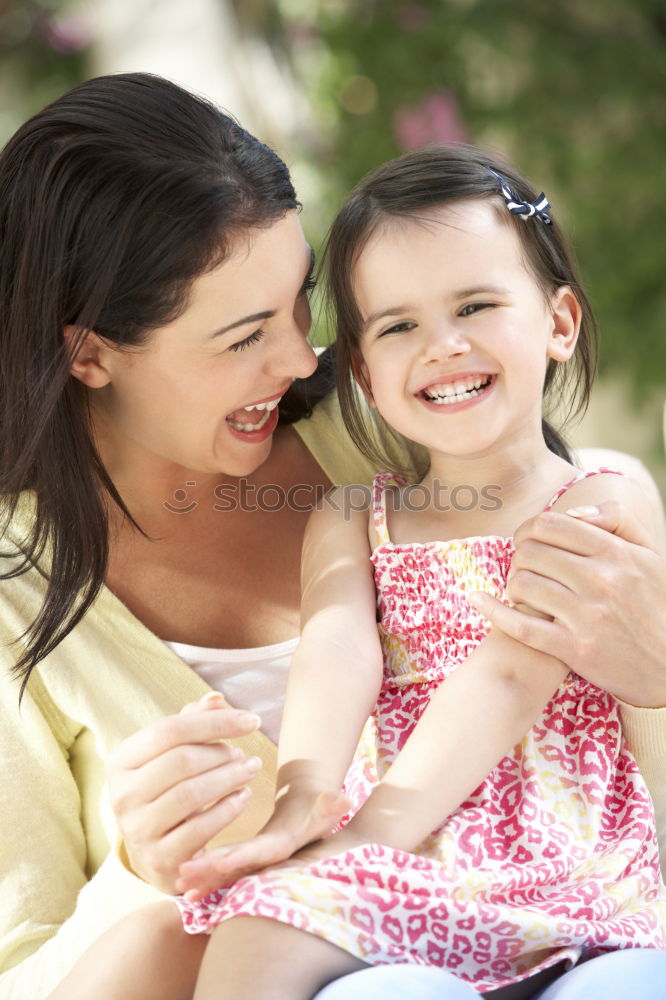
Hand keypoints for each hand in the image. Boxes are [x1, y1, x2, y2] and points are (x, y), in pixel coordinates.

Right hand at [106, 694, 262, 892]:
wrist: (157, 854)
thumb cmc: (168, 791)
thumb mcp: (173, 756)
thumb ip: (194, 724)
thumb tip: (216, 698)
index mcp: (120, 761)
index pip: (169, 730)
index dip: (215, 721)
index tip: (252, 720)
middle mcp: (121, 795)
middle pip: (181, 760)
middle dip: (222, 752)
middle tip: (245, 754)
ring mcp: (137, 830)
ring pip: (191, 793)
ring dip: (230, 777)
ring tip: (250, 769)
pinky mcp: (158, 859)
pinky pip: (200, 829)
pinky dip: (228, 809)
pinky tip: (244, 797)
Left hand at [176, 782, 350, 899]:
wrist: (314, 818)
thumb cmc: (319, 808)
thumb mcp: (325, 806)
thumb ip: (331, 804)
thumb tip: (344, 799)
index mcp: (283, 845)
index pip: (259, 852)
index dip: (238, 856)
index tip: (217, 861)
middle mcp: (268, 859)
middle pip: (237, 866)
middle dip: (211, 872)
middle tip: (182, 876)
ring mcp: (256, 862)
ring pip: (227, 873)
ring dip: (204, 878)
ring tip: (178, 885)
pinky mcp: (246, 860)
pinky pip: (224, 871)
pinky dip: (206, 876)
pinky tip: (183, 883)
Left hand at [469, 501, 665, 706]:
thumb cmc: (654, 605)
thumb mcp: (649, 556)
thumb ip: (617, 521)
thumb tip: (574, 511)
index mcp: (616, 553)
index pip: (551, 524)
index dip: (529, 529)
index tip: (528, 541)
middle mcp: (601, 581)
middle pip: (530, 552)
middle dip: (519, 557)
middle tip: (524, 569)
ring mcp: (587, 616)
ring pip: (522, 584)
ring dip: (513, 585)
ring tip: (521, 592)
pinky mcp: (575, 649)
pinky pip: (521, 626)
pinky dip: (494, 611)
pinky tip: (479, 600)